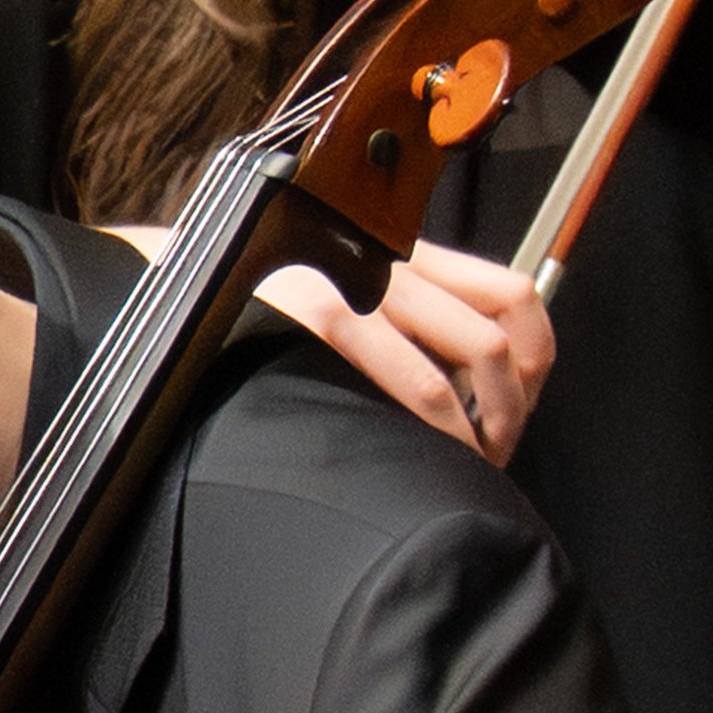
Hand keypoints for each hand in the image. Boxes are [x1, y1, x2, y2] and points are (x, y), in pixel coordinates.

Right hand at [252, 229, 550, 464]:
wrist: (179, 293)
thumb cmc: (259, 315)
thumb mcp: (343, 298)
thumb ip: (402, 320)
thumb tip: (479, 381)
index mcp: (405, 255)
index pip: (514, 295)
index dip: (533, 357)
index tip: (516, 403)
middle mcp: (394, 262)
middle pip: (506, 328)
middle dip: (516, 402)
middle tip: (496, 446)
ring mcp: (366, 287)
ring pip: (480, 349)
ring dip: (492, 418)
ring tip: (471, 457)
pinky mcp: (331, 320)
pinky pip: (422, 380)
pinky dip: (448, 425)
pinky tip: (438, 451)